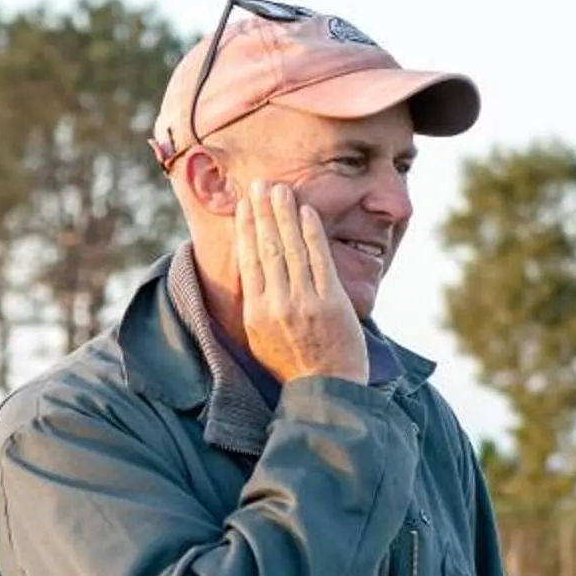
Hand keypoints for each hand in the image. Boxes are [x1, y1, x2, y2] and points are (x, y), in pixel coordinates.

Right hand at [234, 182, 367, 385]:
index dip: (246, 230)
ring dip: (285, 215)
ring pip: (291, 249)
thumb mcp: (260, 340)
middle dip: (263, 213)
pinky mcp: (331, 302)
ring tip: (281, 190)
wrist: (327, 390)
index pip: (248, 261)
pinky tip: (307, 212)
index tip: (244, 207)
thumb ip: (255, 307)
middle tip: (261, 185)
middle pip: (267, 249)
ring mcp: (304, 302)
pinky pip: (319, 259)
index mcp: (255, 314)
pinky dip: (312, 233)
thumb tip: (249, 274)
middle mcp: (276, 305)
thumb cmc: (292, 365)